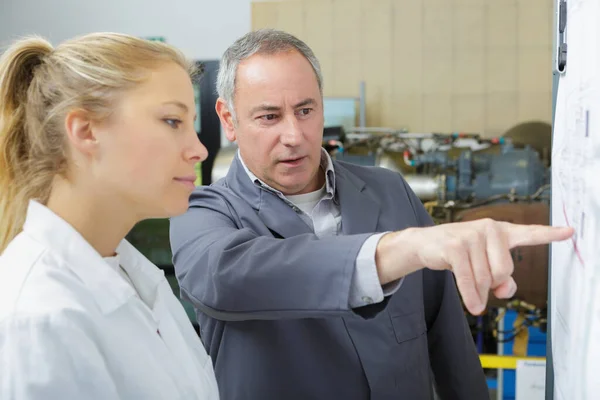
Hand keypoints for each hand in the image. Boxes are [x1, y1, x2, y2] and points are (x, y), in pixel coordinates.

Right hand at [375, 218, 573, 314]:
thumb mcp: (483, 265)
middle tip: (480, 281)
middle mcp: (489, 229)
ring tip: (469, 289)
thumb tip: (504, 291)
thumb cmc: (459, 254)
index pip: (529, 233)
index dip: (550, 234)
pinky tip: (473, 305)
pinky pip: (468, 280)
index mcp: (501, 232)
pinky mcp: (456, 246)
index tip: (570, 232)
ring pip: (486, 279)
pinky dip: (470, 296)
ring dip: (478, 292)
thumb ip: (501, 279)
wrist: (426, 244)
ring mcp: (471, 235)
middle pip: (504, 271)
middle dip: (492, 283)